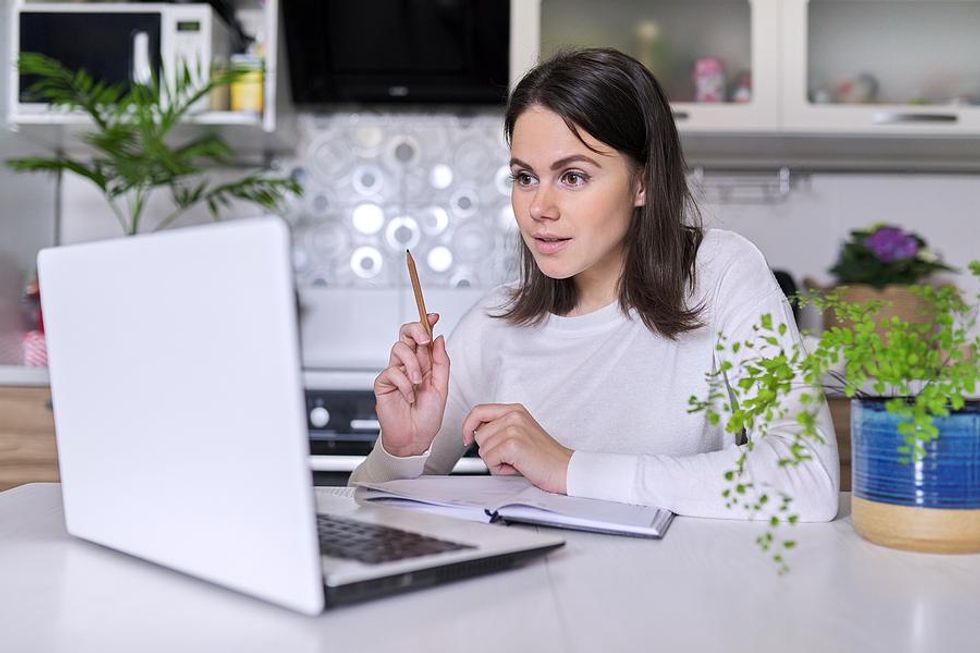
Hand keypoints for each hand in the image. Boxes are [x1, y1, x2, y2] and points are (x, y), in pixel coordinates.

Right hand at [374, 313, 449, 456]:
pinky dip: (404, 384)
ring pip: (399, 349)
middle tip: (424, 340)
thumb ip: (441, 362)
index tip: (434, 316)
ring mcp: (395, 372)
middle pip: (405, 334)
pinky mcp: (383, 383)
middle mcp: (409, 364)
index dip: (426, 323)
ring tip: (418, 383)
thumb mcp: (442, 387)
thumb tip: (439, 338)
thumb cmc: (428, 415)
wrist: (416, 437)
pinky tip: (409, 397)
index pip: (422, 336)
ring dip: (412, 365)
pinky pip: (392, 372)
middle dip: (416, 331)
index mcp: (424, 362)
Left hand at [462, 404, 572, 494]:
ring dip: (496, 461)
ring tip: (516, 461)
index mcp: (515, 410)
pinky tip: (517, 467)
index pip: (479, 411)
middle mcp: (514, 415)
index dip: (468, 425)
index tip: (467, 438)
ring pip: (483, 449)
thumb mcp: (520, 432)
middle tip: (510, 457)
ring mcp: (513, 429)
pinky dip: (500, 469)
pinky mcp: (513, 444)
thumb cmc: (543, 456)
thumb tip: (474, 432)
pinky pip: (489, 460)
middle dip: (489, 451)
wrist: (565, 469)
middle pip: (479, 434)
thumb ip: (500, 427)